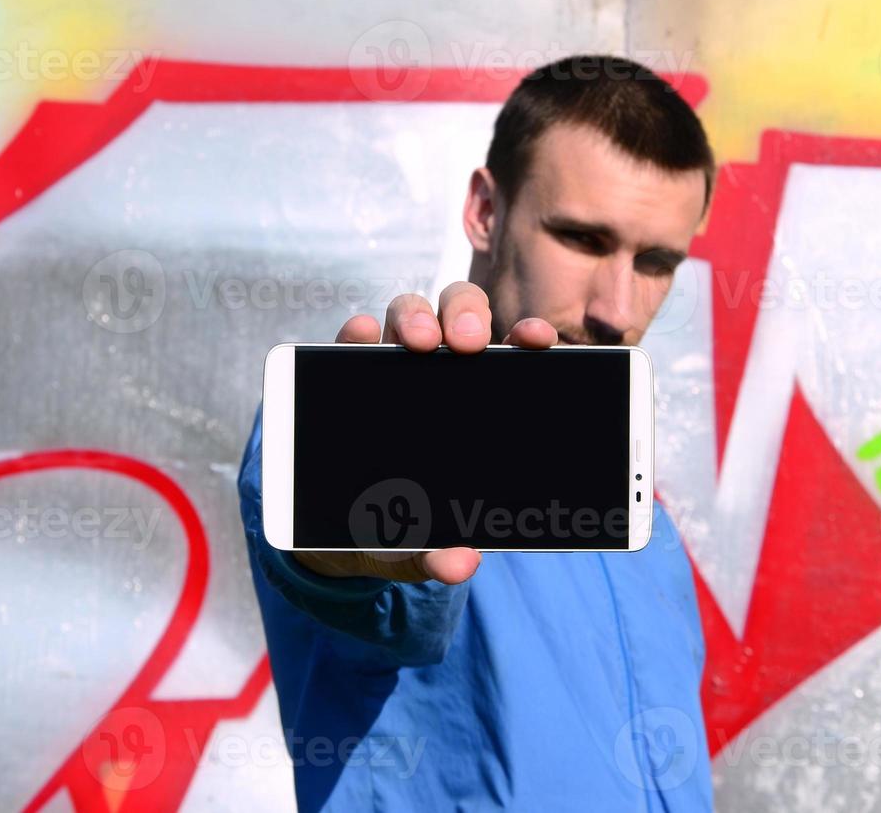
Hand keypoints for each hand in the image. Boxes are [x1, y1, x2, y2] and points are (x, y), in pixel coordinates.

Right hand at [293, 281, 557, 584]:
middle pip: (459, 316)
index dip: (527, 337)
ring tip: (419, 342)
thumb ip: (440, 553)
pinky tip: (360, 334)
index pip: (510, 354)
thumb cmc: (402, 525)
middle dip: (467, 317)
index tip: (538, 339)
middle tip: (468, 345)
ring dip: (416, 317)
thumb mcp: (421, 545)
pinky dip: (357, 330)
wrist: (342, 531)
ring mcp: (390, 365)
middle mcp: (438, 370)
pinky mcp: (343, 371)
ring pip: (409, 314)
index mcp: (479, 401)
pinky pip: (351, 337)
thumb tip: (459, 564)